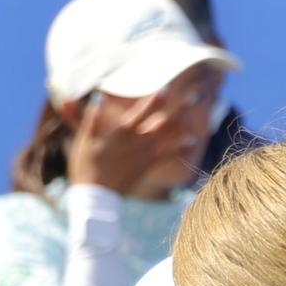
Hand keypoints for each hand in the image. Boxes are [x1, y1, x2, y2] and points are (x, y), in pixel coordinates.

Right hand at [66, 87, 201, 195]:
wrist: (97, 197)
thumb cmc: (86, 165)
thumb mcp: (84, 140)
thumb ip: (92, 118)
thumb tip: (98, 97)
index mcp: (121, 132)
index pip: (142, 111)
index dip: (156, 100)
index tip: (169, 89)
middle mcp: (138, 142)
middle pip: (163, 122)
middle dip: (179, 109)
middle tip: (196, 95)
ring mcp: (145, 155)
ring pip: (169, 138)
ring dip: (184, 125)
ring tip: (201, 117)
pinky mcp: (147, 167)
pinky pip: (168, 157)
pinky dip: (180, 149)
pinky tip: (192, 141)